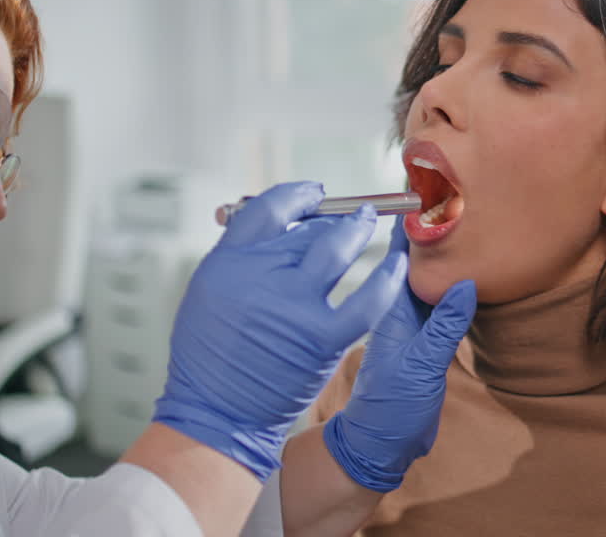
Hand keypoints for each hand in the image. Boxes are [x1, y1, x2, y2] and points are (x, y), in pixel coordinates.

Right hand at [152, 182, 405, 480]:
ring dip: (357, 230)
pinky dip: (385, 279)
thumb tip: (284, 223)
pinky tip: (396, 266)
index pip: (268, 208)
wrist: (217, 411)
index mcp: (227, 260)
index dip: (296, 196)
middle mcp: (259, 275)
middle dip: (331, 219)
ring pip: (337, 248)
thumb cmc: (211, 352)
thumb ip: (242, 253)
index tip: (313, 195)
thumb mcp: (209, 290)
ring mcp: (293, 304)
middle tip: (349, 216)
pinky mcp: (322, 337)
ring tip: (368, 221)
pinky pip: (365, 299)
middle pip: (307, 228)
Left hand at [322, 220, 476, 491]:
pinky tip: (457, 272)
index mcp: (393, 312)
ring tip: (451, 223)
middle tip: (445, 195)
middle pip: (411, 261)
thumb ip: (445, 327)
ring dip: (433, 254)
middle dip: (425, 230)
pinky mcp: (418, 341)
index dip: (412, 225)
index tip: (425, 192)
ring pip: (420, 279)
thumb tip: (465, 284)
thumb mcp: (423, 367)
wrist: (380, 445)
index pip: (400, 257)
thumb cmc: (392, 409)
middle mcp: (397, 312)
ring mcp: (407, 325)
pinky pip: (428, 302)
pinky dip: (440, 283)